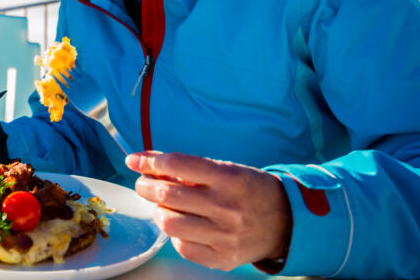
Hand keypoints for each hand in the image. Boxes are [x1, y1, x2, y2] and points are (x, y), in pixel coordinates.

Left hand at [128, 151, 291, 270]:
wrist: (285, 222)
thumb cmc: (248, 189)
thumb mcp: (225, 169)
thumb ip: (187, 167)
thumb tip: (146, 161)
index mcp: (228, 178)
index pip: (178, 165)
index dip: (149, 162)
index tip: (134, 160)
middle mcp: (226, 206)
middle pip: (168, 195)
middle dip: (146, 187)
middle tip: (143, 184)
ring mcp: (224, 235)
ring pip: (169, 223)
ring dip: (158, 212)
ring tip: (162, 207)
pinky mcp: (222, 258)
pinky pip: (182, 247)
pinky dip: (175, 235)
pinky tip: (182, 225)